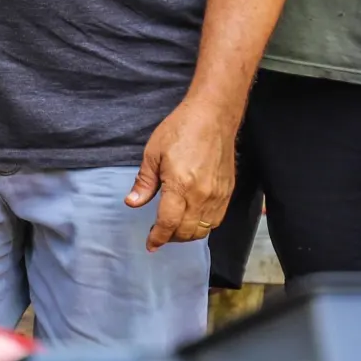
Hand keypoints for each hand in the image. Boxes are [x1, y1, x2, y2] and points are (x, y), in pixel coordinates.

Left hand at [127, 97, 238, 251]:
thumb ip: (144, 182)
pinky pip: (216, 220)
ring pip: (203, 230)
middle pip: (186, 232)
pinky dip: (203, 226)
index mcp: (180, 185)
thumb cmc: (181, 130)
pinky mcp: (227, 192)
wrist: (213, 116)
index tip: (150, 244)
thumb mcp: (153, 153)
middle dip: (171, 238)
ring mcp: (218, 195)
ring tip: (174, 230)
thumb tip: (132, 203)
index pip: (168, 223)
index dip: (157, 237)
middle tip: (159, 235)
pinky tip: (193, 220)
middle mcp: (202, 195)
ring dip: (187, 235)